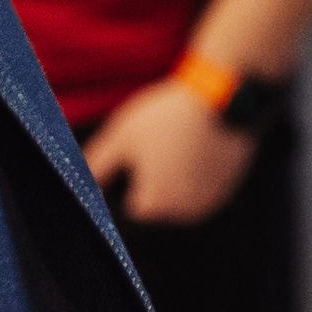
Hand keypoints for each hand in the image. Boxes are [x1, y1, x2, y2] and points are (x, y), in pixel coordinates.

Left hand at [86, 76, 255, 224]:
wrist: (223, 96)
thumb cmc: (167, 116)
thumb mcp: (121, 136)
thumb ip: (95, 167)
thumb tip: (82, 190)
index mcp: (155, 205)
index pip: (130, 205)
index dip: (130, 177)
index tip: (141, 151)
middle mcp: (184, 215)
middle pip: (157, 205)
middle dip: (154, 181)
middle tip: (162, 145)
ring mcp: (210, 205)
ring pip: (181, 199)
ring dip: (177, 180)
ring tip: (181, 145)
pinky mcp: (229, 192)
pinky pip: (204, 192)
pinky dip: (198, 177)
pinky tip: (198, 148)